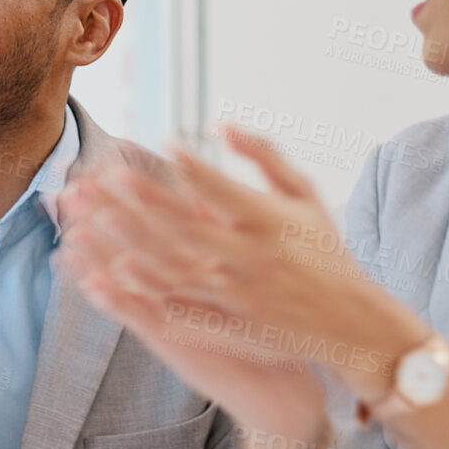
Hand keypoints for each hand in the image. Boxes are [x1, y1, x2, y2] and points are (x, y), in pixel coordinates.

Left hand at [56, 124, 426, 436]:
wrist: (350, 321)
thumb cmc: (325, 250)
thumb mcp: (306, 195)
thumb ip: (265, 157)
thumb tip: (220, 123)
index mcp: (271, 223)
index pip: (224, 190)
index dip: (193, 168)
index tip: (163, 145)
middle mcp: (251, 259)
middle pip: (187, 227)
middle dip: (145, 202)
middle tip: (107, 176)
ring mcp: (236, 296)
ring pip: (174, 267)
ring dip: (133, 244)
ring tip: (97, 221)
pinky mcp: (228, 325)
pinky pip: (178, 307)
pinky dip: (147, 290)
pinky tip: (117, 272)